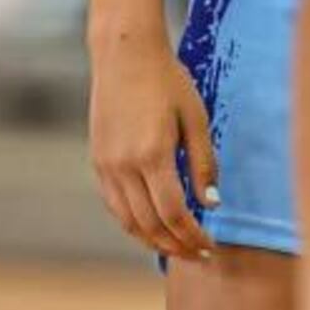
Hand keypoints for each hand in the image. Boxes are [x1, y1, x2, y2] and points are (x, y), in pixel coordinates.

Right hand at [87, 22, 219, 260]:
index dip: (192, 236)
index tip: (210, 246)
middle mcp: (124, 165)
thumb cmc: (167, 80)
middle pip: (149, 225)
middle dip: (176, 246)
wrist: (124, 53)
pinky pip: (114, 204)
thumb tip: (212, 204)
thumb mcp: (196, 118)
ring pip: (127, 221)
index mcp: (152, 154)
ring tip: (177, 247)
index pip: (173, 213)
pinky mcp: (97, 160)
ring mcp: (106, 164)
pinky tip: (151, 226)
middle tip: (198, 255)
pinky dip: (133, 223)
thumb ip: (204, 163)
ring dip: (153, 241)